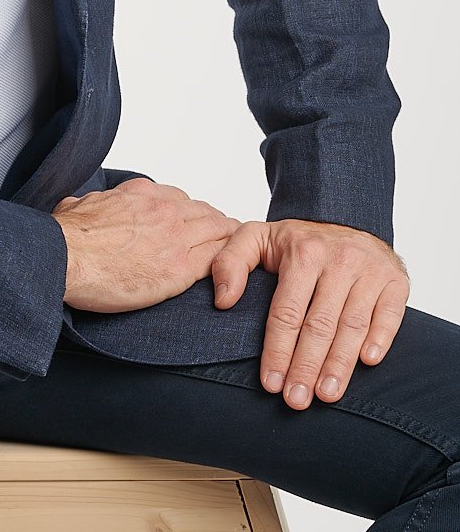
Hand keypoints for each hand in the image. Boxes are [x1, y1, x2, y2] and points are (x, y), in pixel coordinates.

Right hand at [52, 177, 239, 312]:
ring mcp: (175, 237)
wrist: (66, 257)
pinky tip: (234, 268)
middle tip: (227, 235)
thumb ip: (90, 204)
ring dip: (228, 239)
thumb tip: (80, 207)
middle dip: (217, 224)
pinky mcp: (179, 268)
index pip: (179, 199)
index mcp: (140, 193)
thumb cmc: (67, 236)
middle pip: (205, 213)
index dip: (191, 212)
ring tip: (239, 250)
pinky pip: (216, 259)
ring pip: (217, 232)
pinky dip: (227, 261)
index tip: (196, 221)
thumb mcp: (77, 206)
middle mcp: (163, 209)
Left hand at [211, 218, 409, 409]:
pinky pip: (390, 315)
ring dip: (339, 364)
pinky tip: (367, 362)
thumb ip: (230, 262)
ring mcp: (369, 271)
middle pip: (320, 324)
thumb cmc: (298, 240)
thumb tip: (223, 300)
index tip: (271, 383)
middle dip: (306, 366)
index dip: (278, 349)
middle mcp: (338, 260)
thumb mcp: (256, 237)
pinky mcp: (395, 281)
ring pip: (352, 325)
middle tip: (296, 401)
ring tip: (325, 394)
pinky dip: (380, 339)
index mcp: (303, 252)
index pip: (287, 311)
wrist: (346, 217)